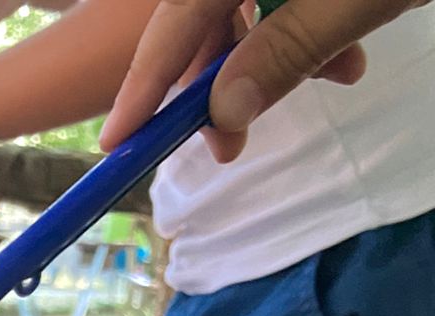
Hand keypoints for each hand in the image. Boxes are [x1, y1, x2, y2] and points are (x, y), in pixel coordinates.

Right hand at [101, 0, 421, 162]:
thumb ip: (287, 52)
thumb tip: (223, 113)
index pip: (175, 15)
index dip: (147, 82)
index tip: (117, 141)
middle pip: (207, 9)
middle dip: (221, 77)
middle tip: (227, 148)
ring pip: (253, 2)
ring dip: (280, 53)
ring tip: (336, 82)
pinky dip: (312, 22)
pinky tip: (351, 49)